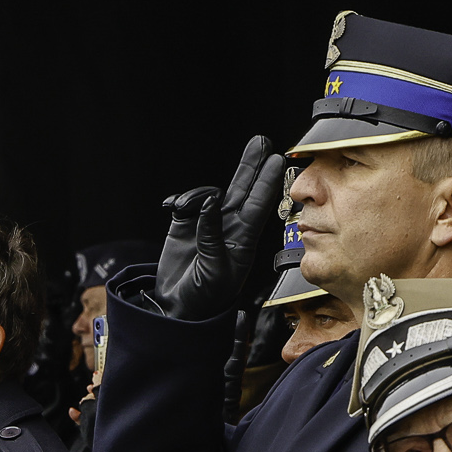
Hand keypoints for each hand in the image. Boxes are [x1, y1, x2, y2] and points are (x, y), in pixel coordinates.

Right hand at [152, 136, 285, 320]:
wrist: (177, 309)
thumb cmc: (205, 298)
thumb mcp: (215, 270)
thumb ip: (212, 235)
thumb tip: (210, 202)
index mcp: (243, 240)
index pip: (259, 204)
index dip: (268, 182)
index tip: (277, 161)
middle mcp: (228, 227)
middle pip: (242, 190)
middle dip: (251, 165)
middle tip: (261, 143)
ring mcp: (206, 224)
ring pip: (210, 194)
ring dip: (198, 195)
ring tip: (185, 208)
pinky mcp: (184, 225)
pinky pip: (186, 202)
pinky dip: (182, 201)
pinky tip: (174, 208)